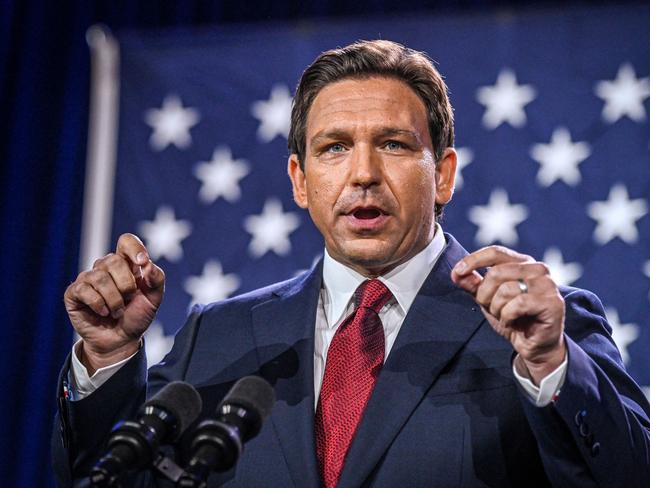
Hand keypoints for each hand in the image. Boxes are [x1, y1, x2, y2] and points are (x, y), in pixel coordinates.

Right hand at [64, 233, 164, 373]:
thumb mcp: (154, 299)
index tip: (142, 262)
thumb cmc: (137, 316)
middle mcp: (106, 267)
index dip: (134, 248)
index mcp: (126, 264)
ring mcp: (88, 279)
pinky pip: (84, 290)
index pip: (126, 241)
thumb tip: (147, 264)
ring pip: (99, 277)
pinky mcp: (74, 293)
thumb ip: (156, 279)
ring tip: (117, 311)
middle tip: (129, 299)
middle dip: (126, 285)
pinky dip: (98, 304)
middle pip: (113, 260)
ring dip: (114, 299)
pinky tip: (103, 312)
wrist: (121, 341)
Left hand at [450, 246, 565, 384]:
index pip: (495, 252)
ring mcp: (547, 284)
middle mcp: (537, 269)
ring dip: (497, 308)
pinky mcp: (552, 302)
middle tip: (491, 308)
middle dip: (484, 295)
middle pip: (496, 273)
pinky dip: (508, 316)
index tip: (457, 272)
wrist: (534, 346)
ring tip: (505, 316)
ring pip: (506, 289)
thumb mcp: (487, 300)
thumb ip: (473, 285)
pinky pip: (518, 304)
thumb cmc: (513, 319)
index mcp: (522, 263)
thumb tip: (456, 273)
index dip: (473, 260)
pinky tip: (512, 323)